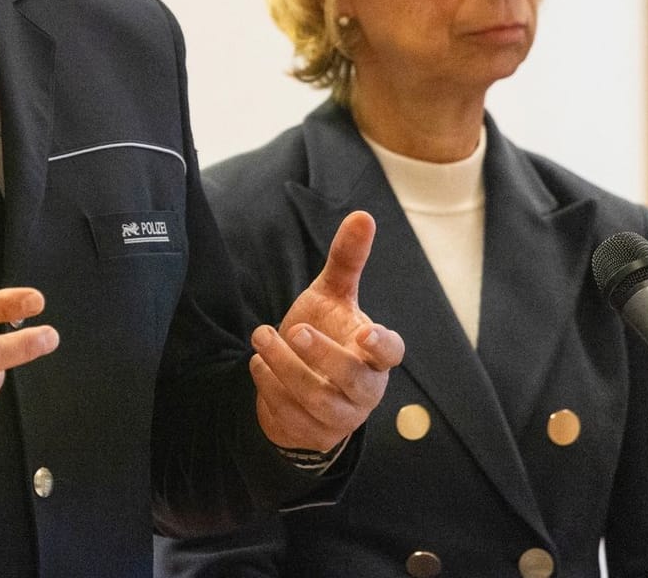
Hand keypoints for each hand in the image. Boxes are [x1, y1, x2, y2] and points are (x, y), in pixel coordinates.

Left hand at [251, 210, 404, 453]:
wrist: (298, 388)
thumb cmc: (325, 334)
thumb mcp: (332, 296)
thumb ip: (347, 260)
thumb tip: (362, 214)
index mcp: (376, 356)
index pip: (391, 354)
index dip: (382, 345)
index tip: (364, 332)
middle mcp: (364, 389)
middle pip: (353, 380)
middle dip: (323, 356)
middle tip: (295, 329)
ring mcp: (339, 416)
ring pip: (317, 399)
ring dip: (285, 367)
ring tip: (262, 337)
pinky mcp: (312, 433)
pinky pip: (291, 416)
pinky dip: (270, 388)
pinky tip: (257, 363)